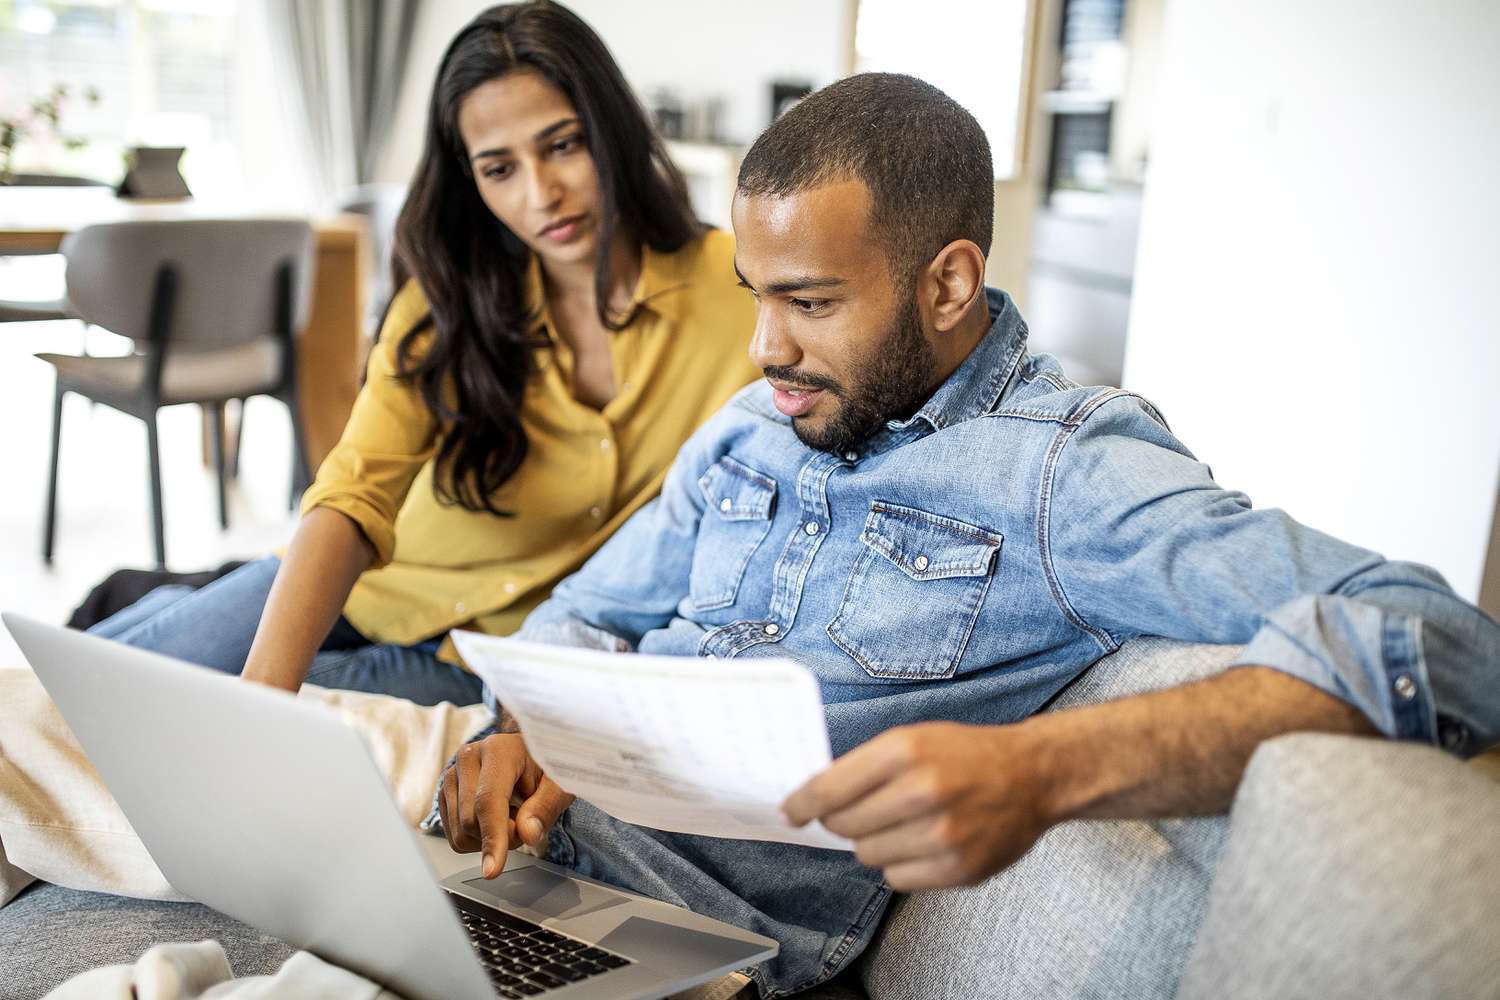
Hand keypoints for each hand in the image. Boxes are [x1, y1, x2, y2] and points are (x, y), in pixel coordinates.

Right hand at [437, 733, 574, 878]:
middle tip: (527, 820)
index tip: (493, 870)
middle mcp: (468, 758)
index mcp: (498, 749)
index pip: (488, 801)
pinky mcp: (444, 793)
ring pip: (461, 833)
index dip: (492, 838)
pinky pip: (455, 835)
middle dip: (503, 836)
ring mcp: (451, 775)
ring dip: (490, 837)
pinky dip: (478, 837)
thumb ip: (546, 807)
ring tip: (512, 813)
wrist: (529, 754)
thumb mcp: (560, 784)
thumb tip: (528, 833)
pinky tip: (495, 817)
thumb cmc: (546, 766)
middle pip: (471, 821)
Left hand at [781, 721, 1054, 890]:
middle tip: (864, 811)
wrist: (1033, 775)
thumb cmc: (965, 754)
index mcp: (904, 750)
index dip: (803, 803)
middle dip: (844, 821)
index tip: (792, 811)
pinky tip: (923, 843)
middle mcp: (922, 791)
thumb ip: (864, 766)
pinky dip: (902, 864)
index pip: (829, 789)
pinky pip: (897, 879)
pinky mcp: (957, 868)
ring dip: (876, 842)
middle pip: (844, 826)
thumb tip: (814, 799)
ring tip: (904, 823)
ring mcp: (941, 834)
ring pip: (868, 855)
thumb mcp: (913, 738)